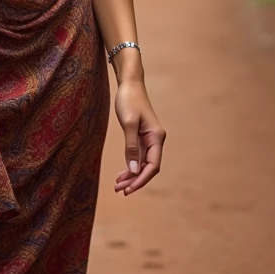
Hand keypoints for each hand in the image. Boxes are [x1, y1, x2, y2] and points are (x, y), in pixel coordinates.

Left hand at [113, 80, 164, 195]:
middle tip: (119, 190)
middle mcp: (156, 140)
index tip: (128, 189)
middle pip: (148, 167)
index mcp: (156, 137)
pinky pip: (138, 156)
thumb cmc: (129, 100)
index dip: (141, 180)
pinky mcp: (141, 136)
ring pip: (143, 163)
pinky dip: (131, 165)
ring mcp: (149, 139)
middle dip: (135, 180)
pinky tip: (123, 174)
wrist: (129, 83)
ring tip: (118, 185)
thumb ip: (131, 146)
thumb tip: (134, 170)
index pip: (153, 166)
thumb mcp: (128, 123)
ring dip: (132, 175)